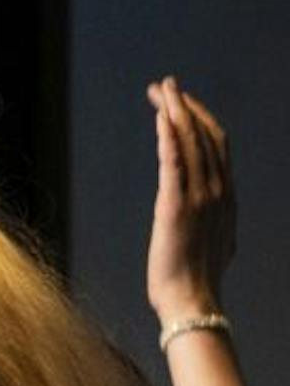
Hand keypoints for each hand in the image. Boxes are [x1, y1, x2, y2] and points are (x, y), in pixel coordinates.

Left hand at [145, 76, 234, 321]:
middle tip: (164, 85)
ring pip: (190, 142)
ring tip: (161, 89)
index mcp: (225, 195)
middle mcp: (217, 189)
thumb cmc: (196, 279)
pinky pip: (174, 164)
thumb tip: (217, 220)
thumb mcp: (215, 241)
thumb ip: (215, 221)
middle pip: (203, 134)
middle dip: (184, 105)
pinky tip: (161, 117)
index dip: (198, 117)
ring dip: (175, 111)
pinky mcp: (176, 208)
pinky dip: (169, 137)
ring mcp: (199, 197)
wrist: (191, 301)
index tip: (179, 102)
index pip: (215, 143)